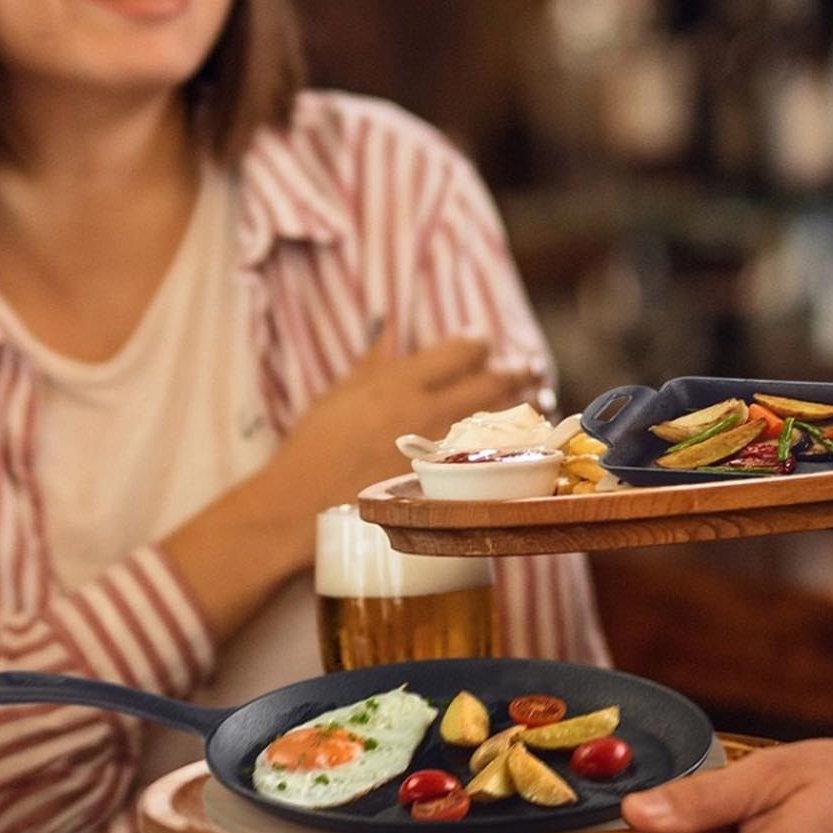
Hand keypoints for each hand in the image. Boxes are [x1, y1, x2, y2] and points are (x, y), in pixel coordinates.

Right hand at [162, 331, 543, 639]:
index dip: (476, 343)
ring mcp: (439, 449)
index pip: (458, 351)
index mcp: (398, 382)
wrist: (300, 506)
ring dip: (520, 404)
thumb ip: (373, 362)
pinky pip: (488, 455)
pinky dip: (507, 443)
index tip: (482, 342)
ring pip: (498, 419)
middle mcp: (425, 411)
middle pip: (489, 382)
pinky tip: (516, 439)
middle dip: (513, 371)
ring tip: (532, 395)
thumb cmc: (312, 448)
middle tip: (527, 366)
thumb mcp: (338, 394)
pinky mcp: (443, 481)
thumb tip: (388, 327)